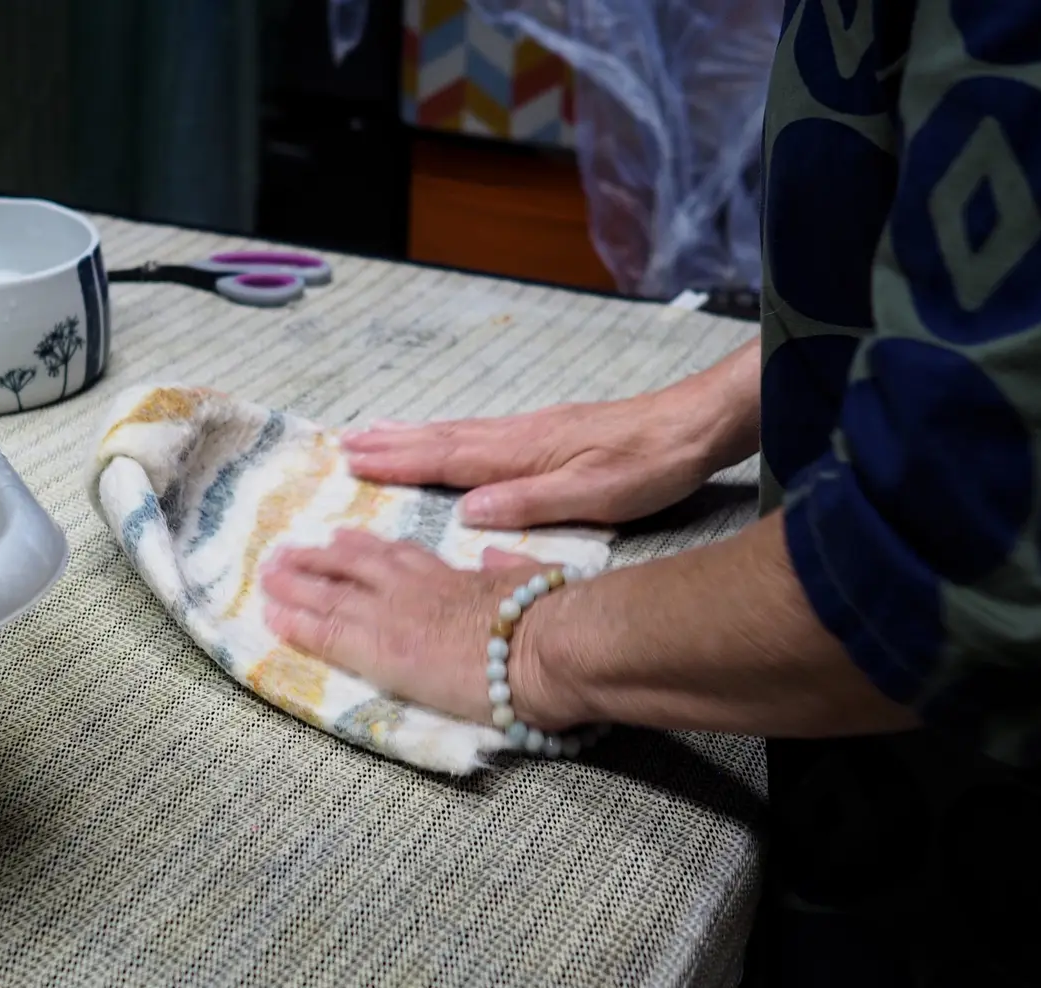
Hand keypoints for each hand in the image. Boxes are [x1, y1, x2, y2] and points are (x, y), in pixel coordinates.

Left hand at [261, 530, 575, 728]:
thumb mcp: (536, 579)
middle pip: (355, 566)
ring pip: (331, 593)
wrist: (543, 645)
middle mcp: (415, 588)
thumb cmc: (552, 619)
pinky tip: (272, 616)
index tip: (342, 540)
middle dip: (319, 560)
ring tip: (267, 575)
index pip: (400, 558)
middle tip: (287, 553)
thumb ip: (510, 566)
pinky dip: (296, 622)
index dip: (366, 549)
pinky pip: (326, 633)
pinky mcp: (380, 649)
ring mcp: (393, 615)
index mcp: (454, 575)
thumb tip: (496, 550)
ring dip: (295, 583)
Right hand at [339, 340, 760, 529]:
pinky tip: (446, 438)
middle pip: (443, 439)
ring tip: (375, 433)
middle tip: (344, 445)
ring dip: (413, 435)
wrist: (696, 423)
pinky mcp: (551, 432)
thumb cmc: (651, 465)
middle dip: (392, 444)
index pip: (448, 458)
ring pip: (459, 432)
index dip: (399, 463)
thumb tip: (467, 512)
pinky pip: (481, 433)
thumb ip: (530, 503)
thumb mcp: (597, 496)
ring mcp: (534, 430)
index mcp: (525, 452)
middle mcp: (520, 435)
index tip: (353, 463)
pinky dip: (448, 434)